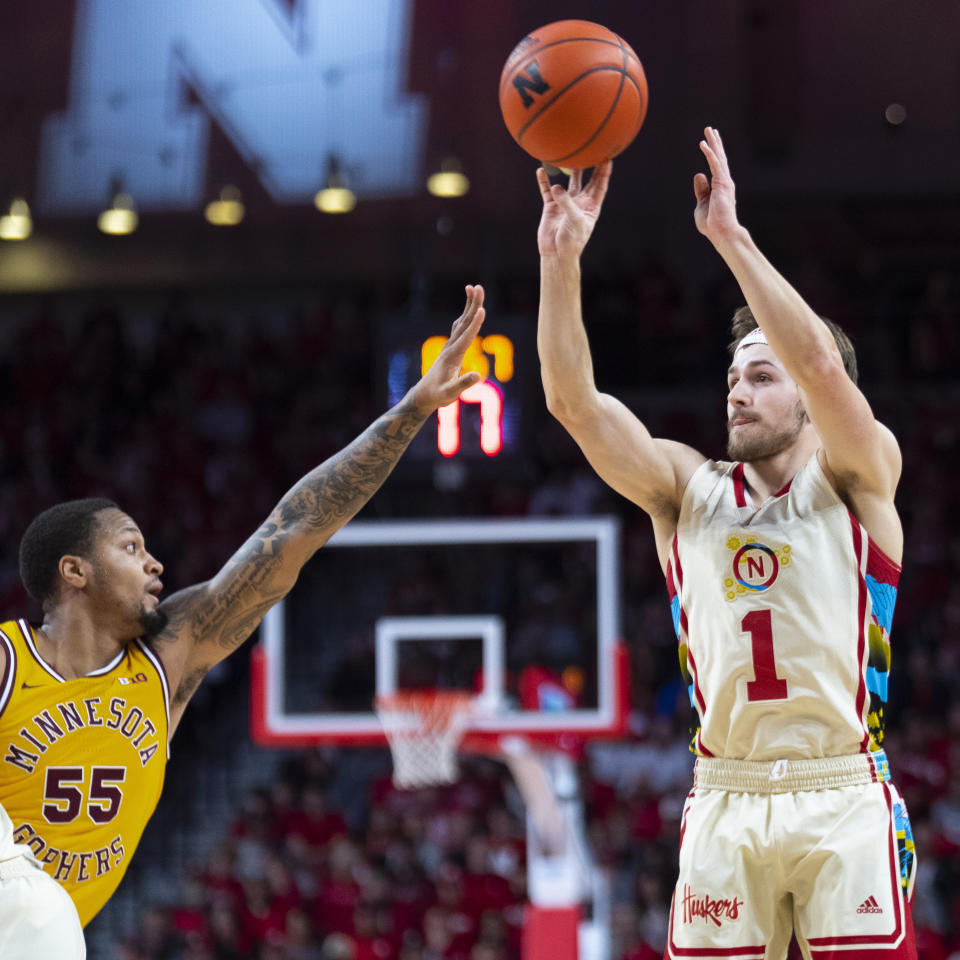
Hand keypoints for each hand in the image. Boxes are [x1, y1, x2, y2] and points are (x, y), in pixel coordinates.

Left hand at [408, 284, 485, 412]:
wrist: (424, 395)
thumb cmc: (438, 396)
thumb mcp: (450, 393)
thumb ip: (463, 385)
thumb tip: (478, 376)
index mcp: (453, 356)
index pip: (466, 336)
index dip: (476, 324)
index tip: (483, 309)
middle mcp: (451, 347)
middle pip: (465, 322)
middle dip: (473, 305)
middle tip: (479, 287)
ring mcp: (450, 346)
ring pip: (462, 321)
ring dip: (469, 305)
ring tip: (473, 288)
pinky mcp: (451, 349)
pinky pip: (459, 327)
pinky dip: (466, 316)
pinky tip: (469, 311)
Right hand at [536, 162, 611, 258]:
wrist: (556, 253)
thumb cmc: (572, 240)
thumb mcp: (574, 220)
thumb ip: (567, 203)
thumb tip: (557, 187)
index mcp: (591, 206)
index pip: (600, 185)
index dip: (604, 171)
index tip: (607, 156)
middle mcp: (579, 202)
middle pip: (586, 179)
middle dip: (590, 165)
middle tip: (592, 149)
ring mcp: (565, 203)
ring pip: (568, 182)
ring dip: (569, 169)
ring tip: (569, 155)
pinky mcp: (551, 206)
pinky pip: (547, 190)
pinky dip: (544, 181)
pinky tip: (541, 170)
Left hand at [693, 126, 740, 240]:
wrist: (721, 232)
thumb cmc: (712, 223)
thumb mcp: (702, 204)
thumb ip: (701, 189)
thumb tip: (698, 174)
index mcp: (720, 187)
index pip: (716, 166)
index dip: (713, 153)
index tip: (709, 142)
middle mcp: (724, 182)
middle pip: (719, 158)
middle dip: (715, 143)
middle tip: (710, 129)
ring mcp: (724, 182)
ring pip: (718, 158)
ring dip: (713, 143)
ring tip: (709, 130)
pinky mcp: (722, 184)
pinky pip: (715, 164)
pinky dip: (709, 153)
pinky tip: (703, 144)